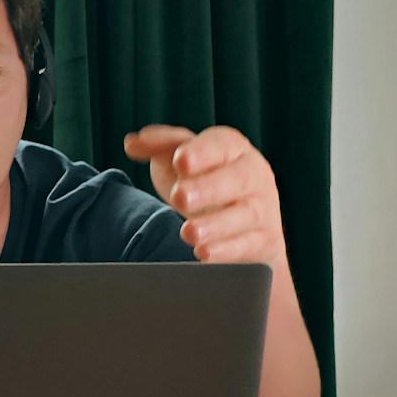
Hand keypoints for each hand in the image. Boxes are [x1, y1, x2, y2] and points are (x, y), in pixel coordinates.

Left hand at [123, 125, 286, 266]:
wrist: (243, 225)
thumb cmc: (205, 181)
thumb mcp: (183, 160)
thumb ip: (160, 146)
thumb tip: (131, 143)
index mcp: (232, 150)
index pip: (221, 144)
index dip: (202, 152)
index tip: (181, 161)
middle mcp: (252, 175)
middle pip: (238, 179)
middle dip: (208, 188)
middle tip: (179, 197)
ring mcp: (261, 209)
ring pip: (246, 214)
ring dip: (216, 224)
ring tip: (188, 233)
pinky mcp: (264, 240)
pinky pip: (249, 245)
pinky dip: (227, 251)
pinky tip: (204, 254)